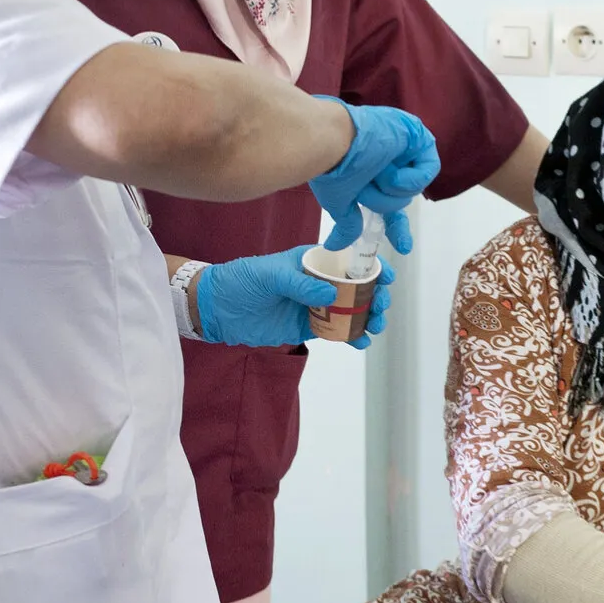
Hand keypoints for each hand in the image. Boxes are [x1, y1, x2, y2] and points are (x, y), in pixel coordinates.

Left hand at [194, 247, 393, 348]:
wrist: (217, 309)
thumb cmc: (240, 280)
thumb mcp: (269, 274)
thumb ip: (300, 283)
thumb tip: (331, 293)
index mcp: (312, 260)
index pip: (349, 260)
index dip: (371, 266)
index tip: (386, 277)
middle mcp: (319, 281)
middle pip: (358, 287)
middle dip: (376, 295)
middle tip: (380, 305)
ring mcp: (316, 305)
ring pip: (352, 310)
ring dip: (369, 317)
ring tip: (375, 324)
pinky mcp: (309, 327)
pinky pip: (337, 331)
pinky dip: (351, 337)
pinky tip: (361, 342)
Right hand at [306, 98, 439, 252]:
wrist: (331, 143)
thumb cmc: (330, 167)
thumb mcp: (339, 203)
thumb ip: (347, 223)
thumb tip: (334, 245)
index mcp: (372, 175)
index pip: (391, 205)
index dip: (397, 227)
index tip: (403, 247)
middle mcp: (390, 161)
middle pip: (402, 199)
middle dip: (382, 201)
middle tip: (363, 187)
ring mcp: (405, 148)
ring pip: (413, 188)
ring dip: (390, 189)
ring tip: (373, 172)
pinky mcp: (419, 137)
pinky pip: (427, 171)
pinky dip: (407, 178)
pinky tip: (389, 168)